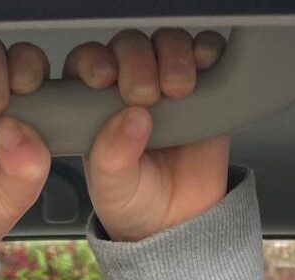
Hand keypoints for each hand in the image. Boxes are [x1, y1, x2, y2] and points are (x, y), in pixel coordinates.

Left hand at [66, 29, 230, 240]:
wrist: (181, 223)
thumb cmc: (136, 203)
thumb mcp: (113, 189)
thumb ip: (113, 157)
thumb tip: (132, 118)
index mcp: (95, 106)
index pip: (87, 64)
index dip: (93, 62)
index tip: (104, 79)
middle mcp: (128, 86)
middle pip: (129, 45)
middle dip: (137, 60)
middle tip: (146, 94)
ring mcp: (166, 82)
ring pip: (167, 42)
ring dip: (173, 55)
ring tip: (178, 90)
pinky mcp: (204, 84)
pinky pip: (207, 51)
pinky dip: (207, 51)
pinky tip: (205, 69)